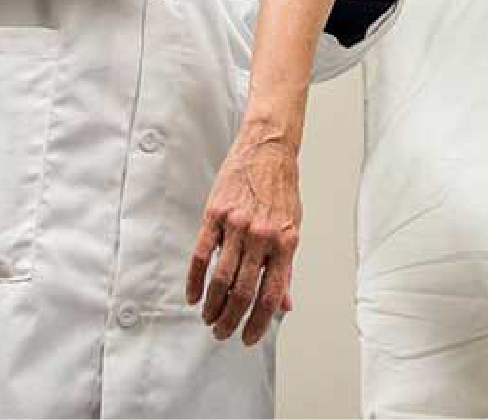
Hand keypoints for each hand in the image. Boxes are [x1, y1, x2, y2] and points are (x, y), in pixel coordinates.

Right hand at [186, 137, 300, 345]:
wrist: (269, 150)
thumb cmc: (282, 189)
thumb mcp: (293, 228)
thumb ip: (286, 268)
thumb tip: (285, 302)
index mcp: (285, 242)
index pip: (271, 294)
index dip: (259, 322)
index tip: (249, 337)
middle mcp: (261, 236)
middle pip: (242, 292)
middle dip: (231, 319)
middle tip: (223, 332)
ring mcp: (237, 225)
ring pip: (220, 278)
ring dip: (213, 306)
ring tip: (209, 319)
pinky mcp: (215, 215)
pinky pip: (202, 255)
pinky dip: (196, 281)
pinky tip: (194, 296)